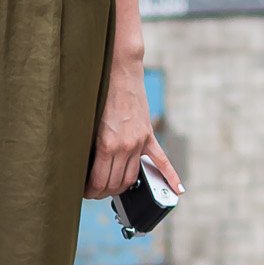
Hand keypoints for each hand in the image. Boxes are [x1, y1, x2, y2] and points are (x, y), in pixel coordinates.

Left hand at [85, 53, 184, 201]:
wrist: (119, 72)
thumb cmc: (98, 95)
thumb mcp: (89, 123)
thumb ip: (89, 145)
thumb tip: (85, 168)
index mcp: (107, 144)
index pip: (100, 181)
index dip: (91, 191)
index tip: (86, 192)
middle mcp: (125, 146)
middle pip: (116, 183)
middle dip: (103, 192)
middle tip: (94, 192)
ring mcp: (139, 142)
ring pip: (133, 177)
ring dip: (122, 188)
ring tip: (111, 190)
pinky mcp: (148, 136)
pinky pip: (162, 160)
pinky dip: (171, 177)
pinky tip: (178, 191)